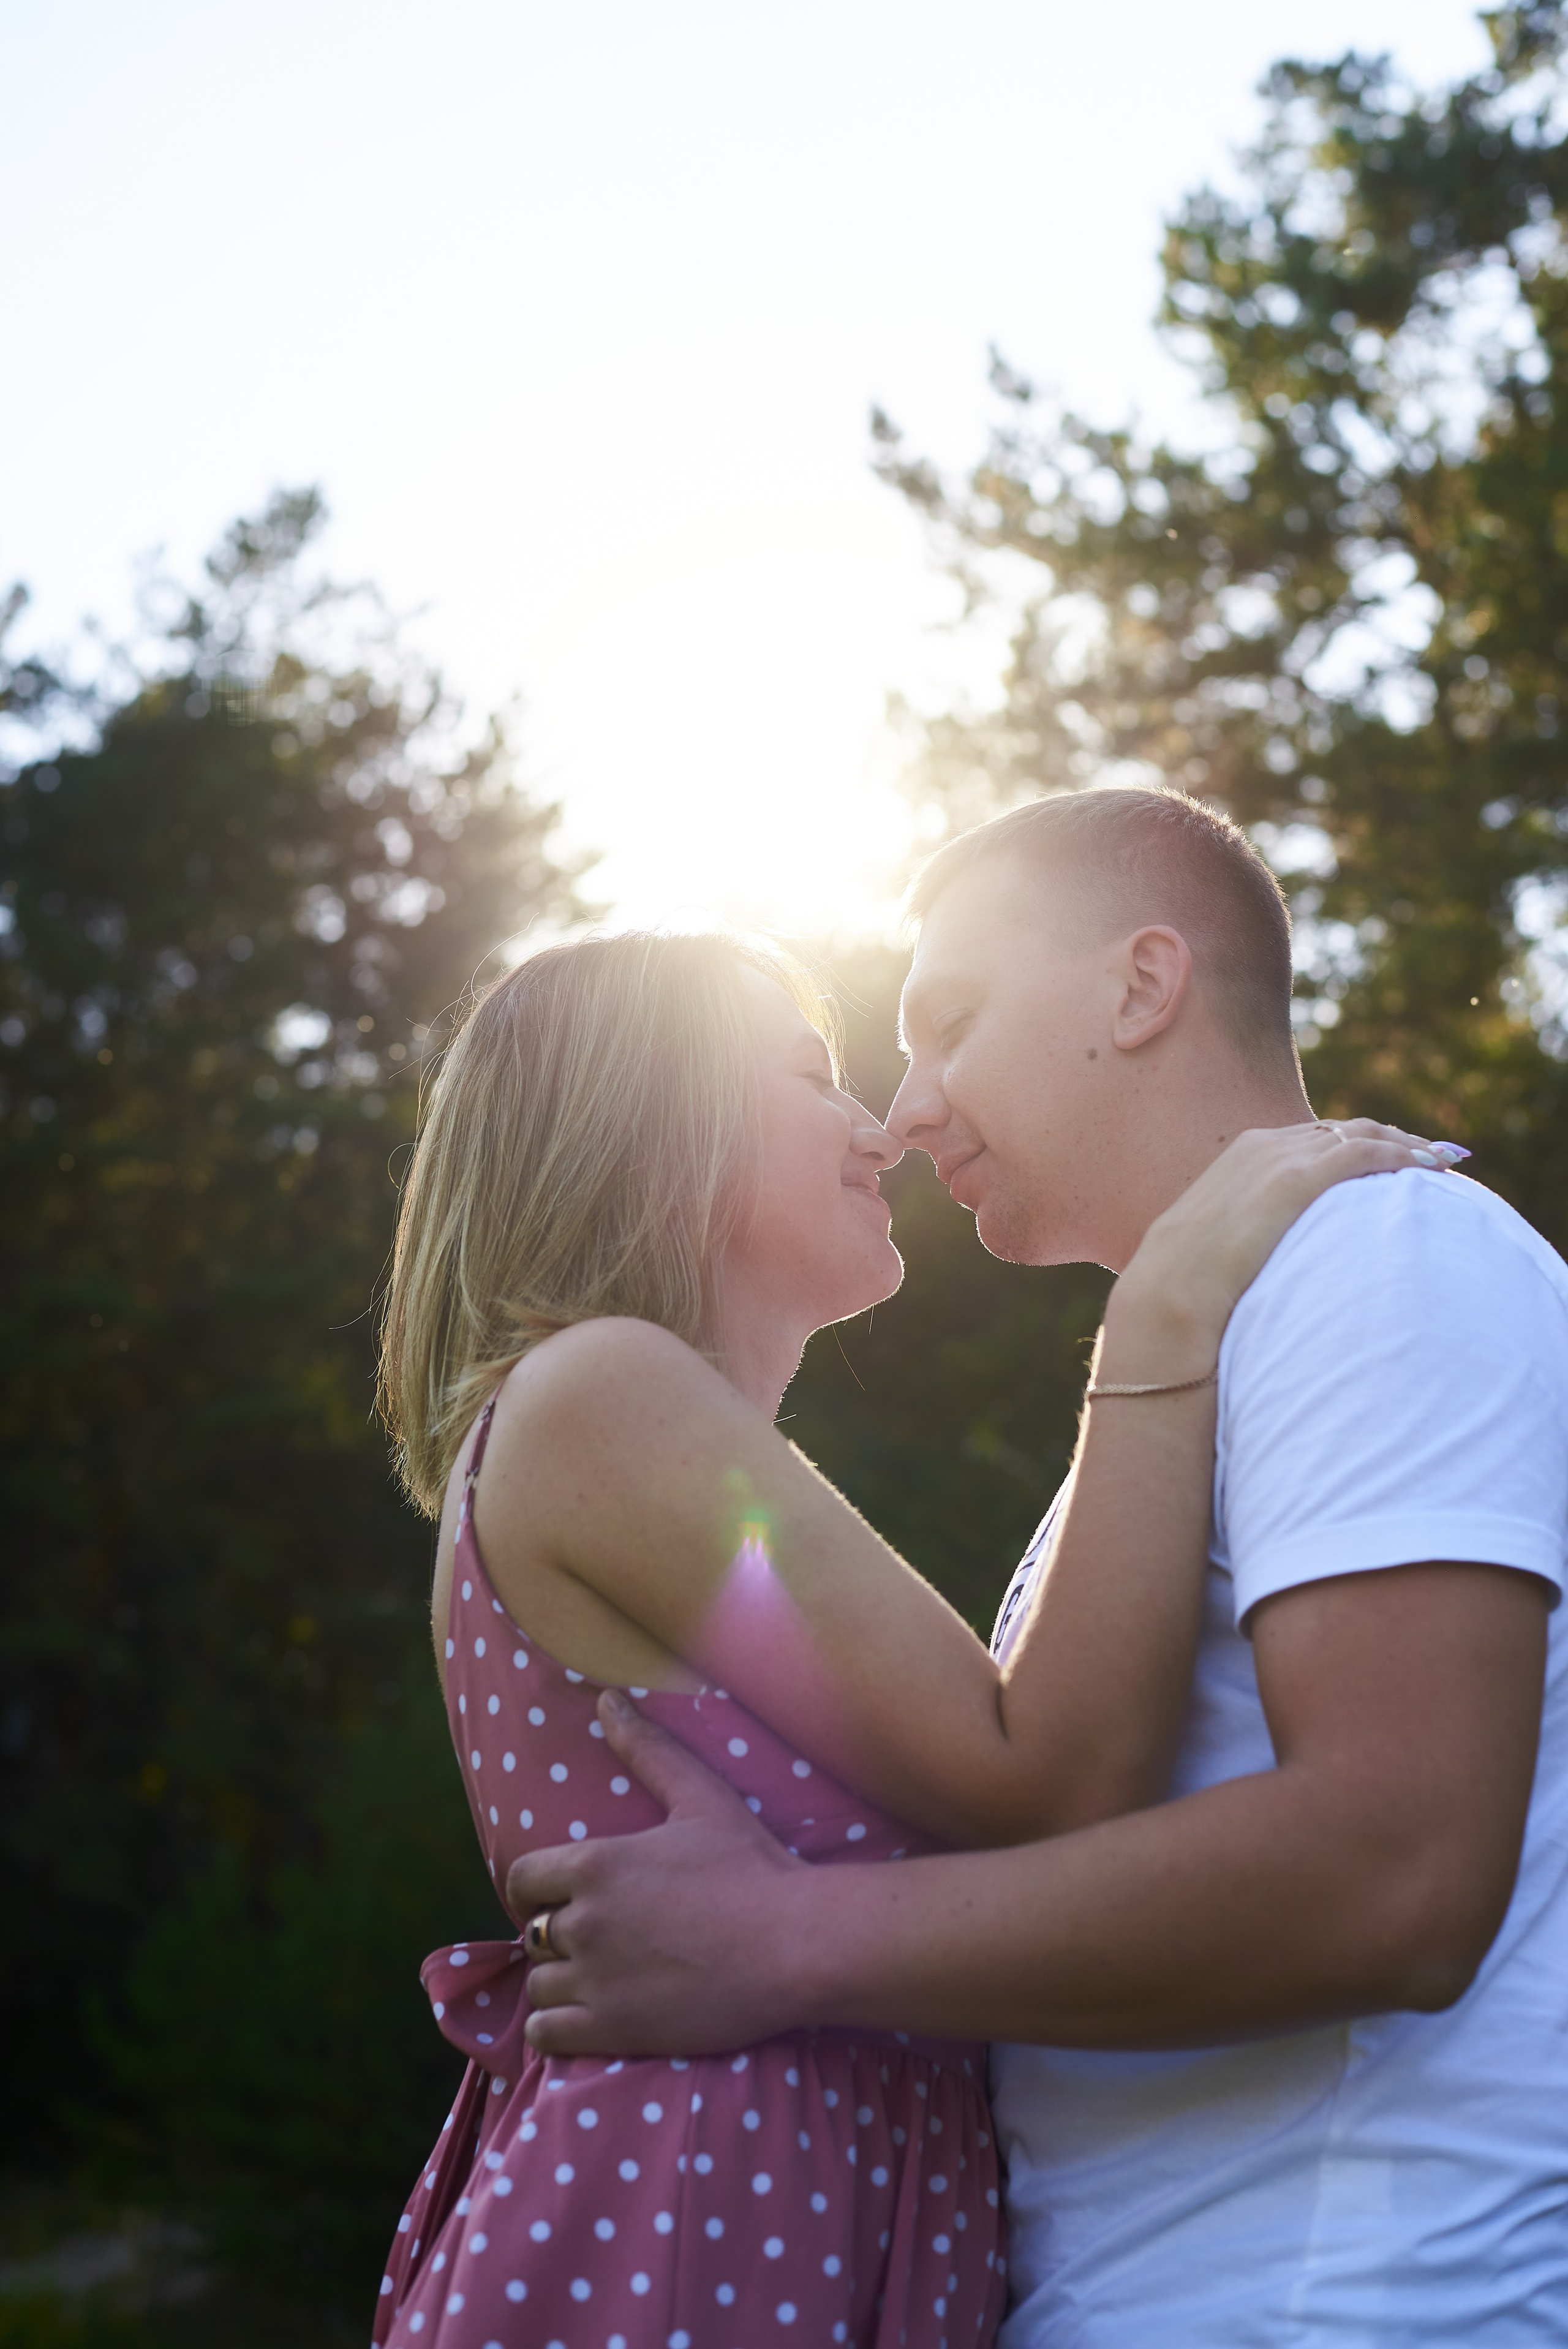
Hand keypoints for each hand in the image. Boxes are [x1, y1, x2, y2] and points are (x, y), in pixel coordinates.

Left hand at [505, 1690, 806, 2057]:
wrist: (796, 1945)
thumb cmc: (752, 1866)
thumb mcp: (701, 1796)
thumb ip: (646, 1748)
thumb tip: (605, 1699)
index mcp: (595, 1863)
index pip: (522, 1878)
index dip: (540, 1888)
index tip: (569, 1896)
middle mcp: (584, 1921)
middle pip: (532, 1932)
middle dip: (557, 1934)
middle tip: (598, 1938)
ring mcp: (596, 1979)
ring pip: (537, 1985)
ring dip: (559, 1981)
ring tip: (599, 1978)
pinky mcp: (612, 2029)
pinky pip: (544, 2033)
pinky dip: (556, 2027)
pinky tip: (588, 2016)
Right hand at [1114, 1117, 1460, 1353]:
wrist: (1169, 1294)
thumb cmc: (1190, 1287)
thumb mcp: (1221, 1245)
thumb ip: (1253, 1232)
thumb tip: (1274, 1259)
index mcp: (1244, 1155)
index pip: (1316, 1138)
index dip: (1359, 1144)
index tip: (1392, 1159)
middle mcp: (1263, 1146)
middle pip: (1342, 1128)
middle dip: (1391, 1138)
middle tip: (1430, 1155)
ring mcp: (1278, 1159)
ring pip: (1359, 1133)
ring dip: (1404, 1143)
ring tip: (1439, 1160)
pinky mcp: (1294, 1180)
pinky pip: (1361, 1153)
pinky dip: (1398, 1154)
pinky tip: (1425, 1168)